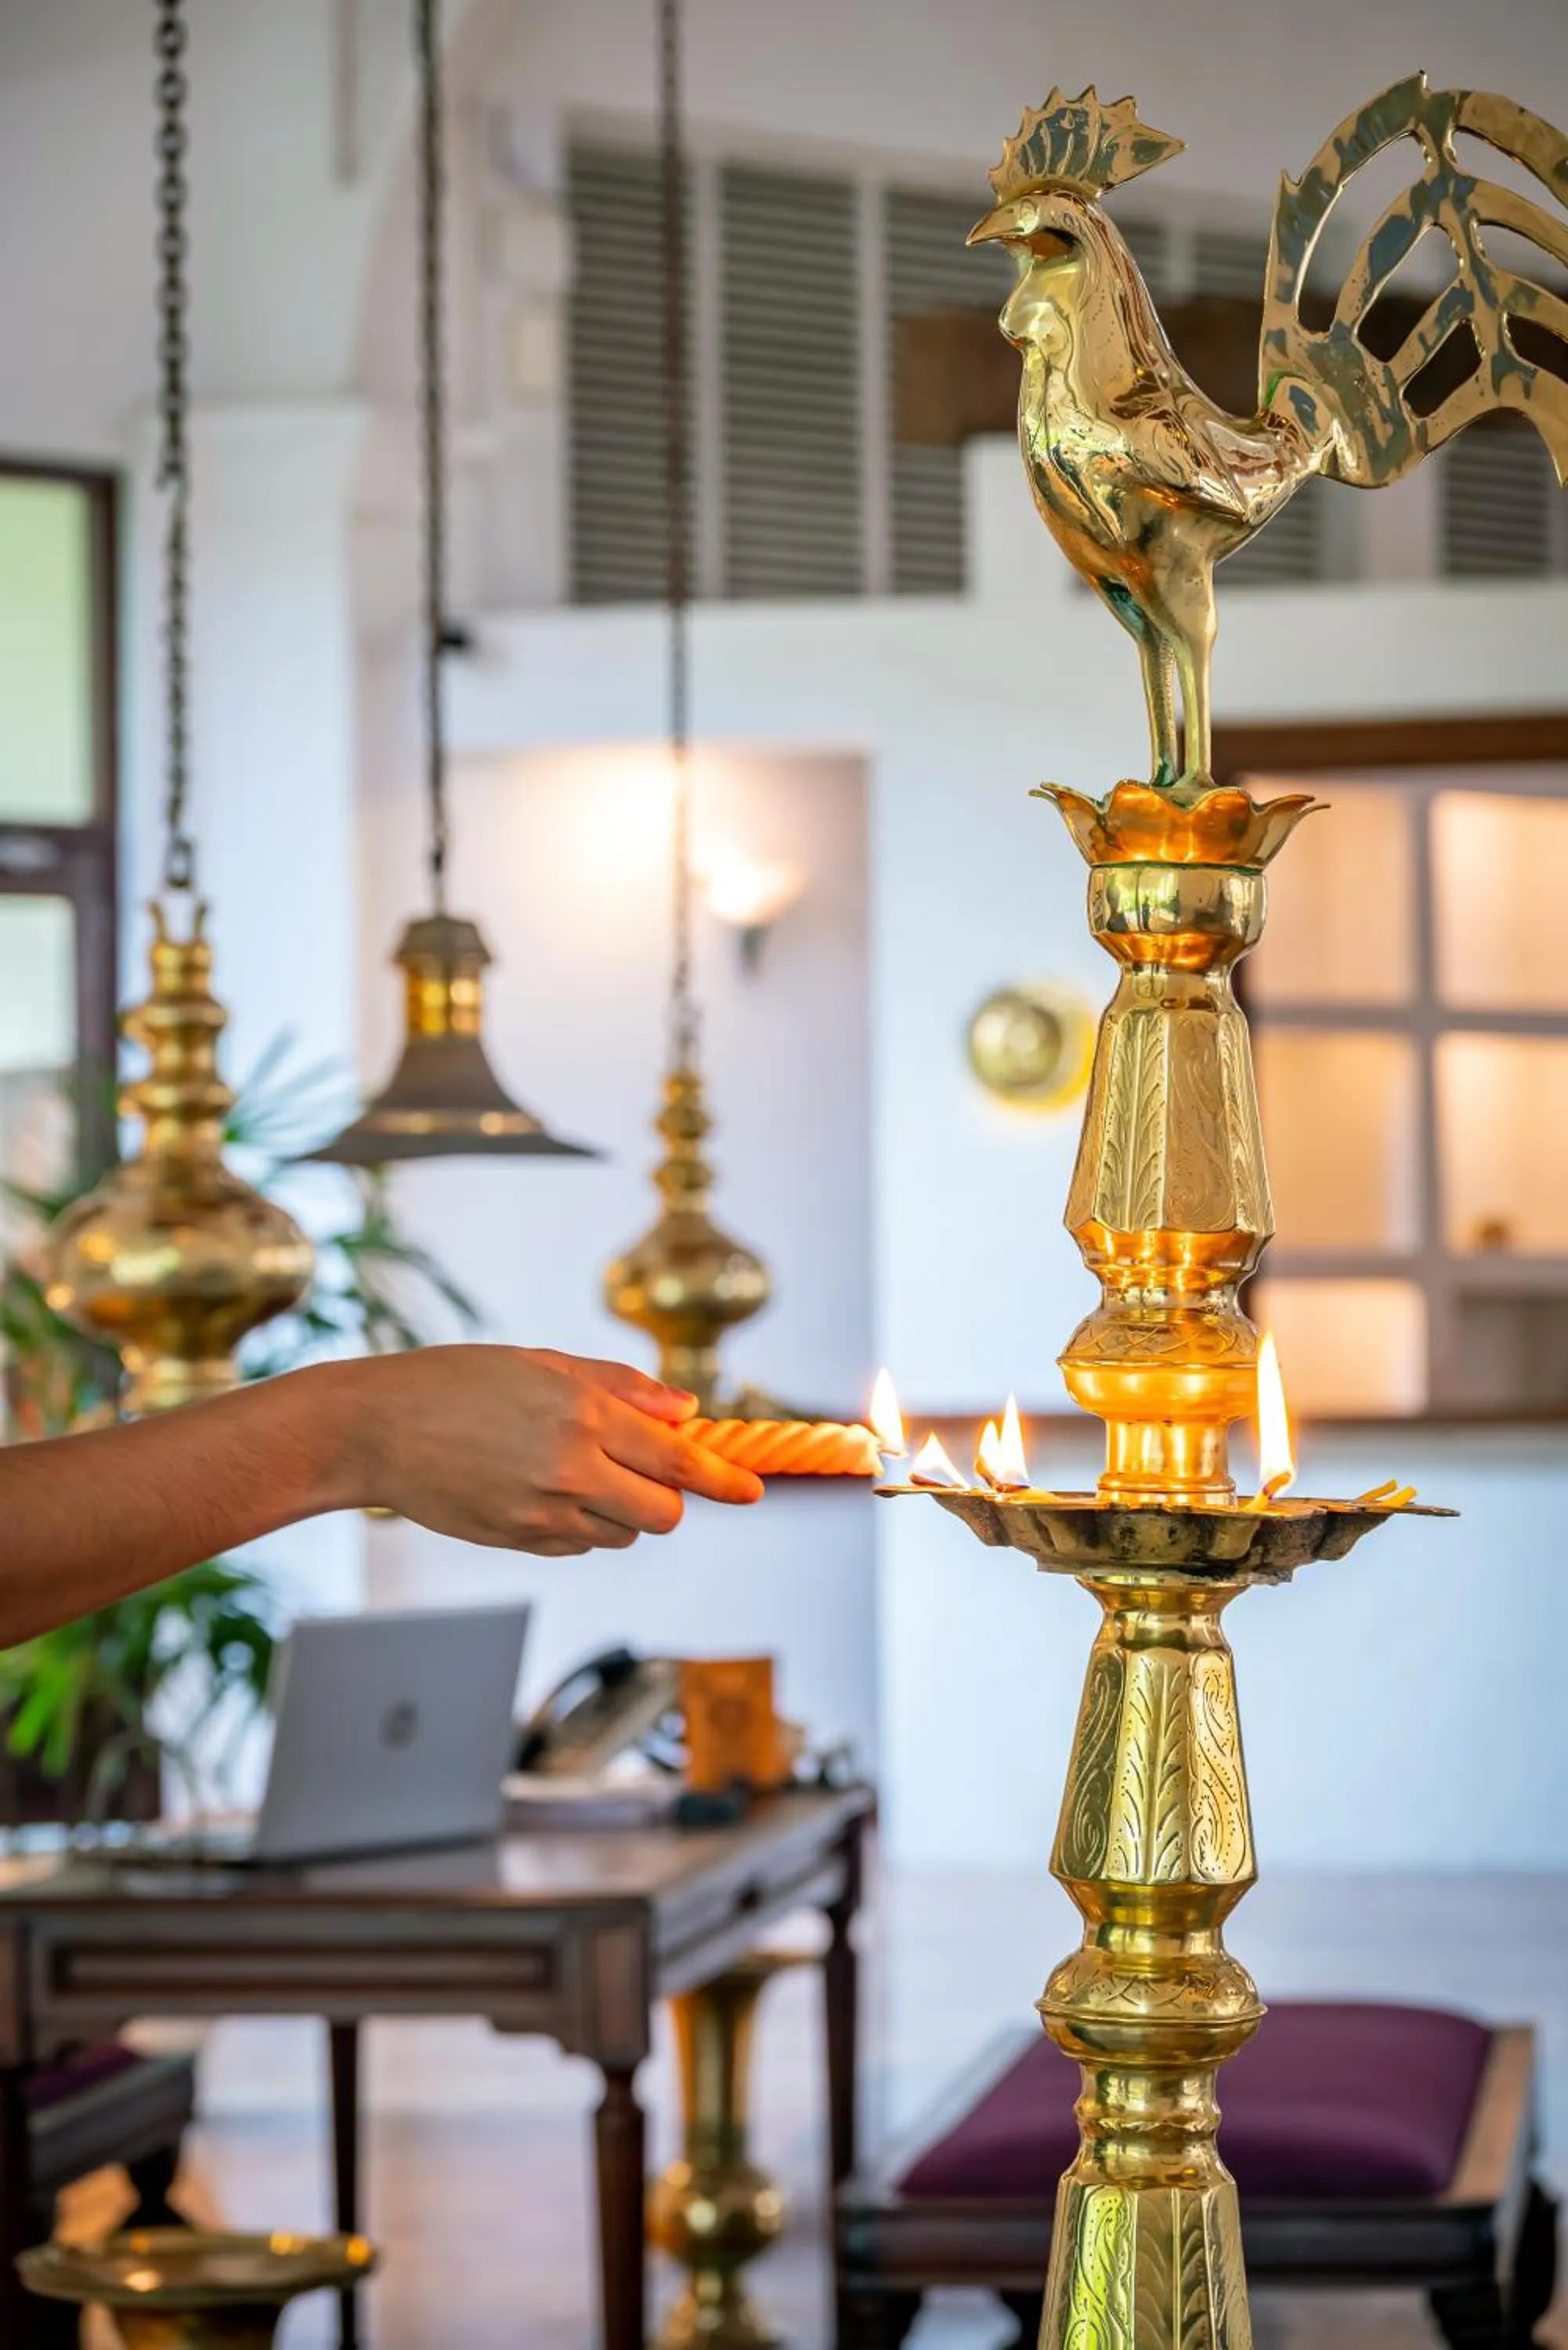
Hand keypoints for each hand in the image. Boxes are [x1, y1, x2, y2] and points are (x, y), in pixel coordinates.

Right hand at [330, 1345, 763, 1554]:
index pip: (679, 1462)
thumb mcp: (543, 1364)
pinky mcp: (518, 1542)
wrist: (375, 1430)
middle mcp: (569, 1471)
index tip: (754, 1491)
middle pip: (663, 1515)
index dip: (725, 1479)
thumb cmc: (457, 1382)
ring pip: (623, 1534)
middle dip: (670, 1499)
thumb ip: (621, 1388)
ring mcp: (542, 1515)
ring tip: (575, 1467)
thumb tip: (687, 1412)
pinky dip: (582, 1524)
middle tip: (646, 1468)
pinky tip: (541, 1488)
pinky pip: (580, 1544)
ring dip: (623, 1510)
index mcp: (582, 1417)